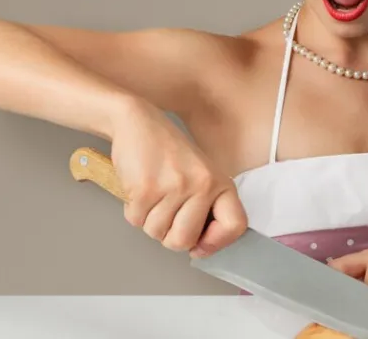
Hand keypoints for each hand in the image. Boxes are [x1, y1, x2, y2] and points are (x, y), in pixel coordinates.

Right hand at [108, 97, 246, 257]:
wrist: (138, 122)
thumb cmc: (168, 151)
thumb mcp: (200, 174)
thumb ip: (205, 206)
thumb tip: (200, 247)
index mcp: (219, 182)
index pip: (234, 225)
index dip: (216, 243)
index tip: (199, 245)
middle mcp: (201, 186)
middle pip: (184, 241)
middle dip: (169, 236)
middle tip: (164, 215)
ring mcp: (173, 187)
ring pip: (156, 233)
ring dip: (148, 220)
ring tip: (152, 195)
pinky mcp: (145, 189)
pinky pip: (136, 221)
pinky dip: (133, 211)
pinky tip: (138, 189)